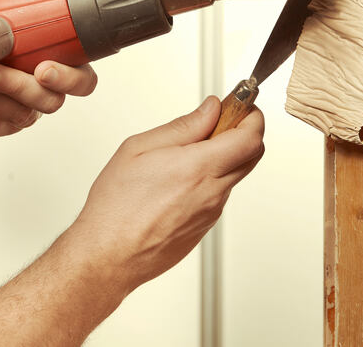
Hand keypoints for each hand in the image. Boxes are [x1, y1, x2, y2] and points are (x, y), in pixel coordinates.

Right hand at [68, 96, 264, 291]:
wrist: (109, 255)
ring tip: (188, 153)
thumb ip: (183, 126)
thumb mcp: (140, 149)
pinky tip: (180, 180)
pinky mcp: (205, 226)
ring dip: (224, 157)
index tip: (242, 107)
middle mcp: (212, 192)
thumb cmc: (116, 206)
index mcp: (198, 168)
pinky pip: (218, 195)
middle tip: (221, 122)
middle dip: (244, 132)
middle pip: (253, 155)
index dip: (252, 117)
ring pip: (234, 174)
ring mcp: (212, 212)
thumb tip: (210, 109)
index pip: (251, 138)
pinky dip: (210, 179)